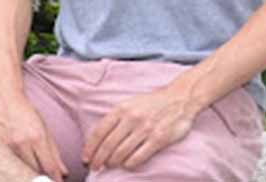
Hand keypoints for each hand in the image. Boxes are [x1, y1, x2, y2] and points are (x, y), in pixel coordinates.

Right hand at [0, 78, 68, 181]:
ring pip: (18, 171)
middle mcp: (21, 143)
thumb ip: (53, 151)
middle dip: (41, 178)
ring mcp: (5, 146)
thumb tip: (63, 172)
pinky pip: (5, 164)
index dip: (55, 179)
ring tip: (31, 172)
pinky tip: (14, 167)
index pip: (49, 167)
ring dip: (26, 174)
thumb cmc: (24, 111)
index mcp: (36, 137)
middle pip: (33, 172)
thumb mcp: (43, 128)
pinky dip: (11, 168)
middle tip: (45, 179)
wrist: (0, 96)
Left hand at [82, 87, 200, 171]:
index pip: (99, 132)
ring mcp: (145, 129)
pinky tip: (126, 165)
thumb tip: (98, 138)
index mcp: (122, 109)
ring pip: (121, 153)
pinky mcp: (159, 139)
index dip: (90, 148)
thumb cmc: (152, 103)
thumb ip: (115, 118)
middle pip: (108, 145)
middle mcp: (132, 118)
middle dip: (98, 159)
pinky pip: (138, 157)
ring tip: (110, 165)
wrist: (180, 98)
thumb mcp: (130, 103)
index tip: (86, 158)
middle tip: (95, 167)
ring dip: (113, 162)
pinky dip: (129, 164)